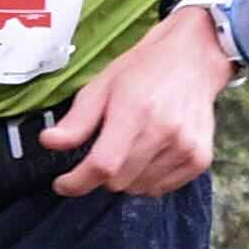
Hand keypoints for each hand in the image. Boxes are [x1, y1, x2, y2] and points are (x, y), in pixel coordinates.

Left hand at [46, 5, 227, 196]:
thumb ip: (77, 119)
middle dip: (101, 174)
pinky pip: (161, 189)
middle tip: (104, 150)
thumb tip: (49, 142)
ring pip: (138, 188)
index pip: (103, 165)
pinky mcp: (199, 159)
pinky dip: (147, 179)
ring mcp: (186, 147)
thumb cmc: (144, 70)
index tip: (63, 183)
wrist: (193, 59)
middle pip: (118, 182)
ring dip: (126, 177)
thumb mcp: (102, 86)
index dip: (77, 181)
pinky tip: (149, 154)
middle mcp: (164, 131)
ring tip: (131, 146)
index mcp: (135, 110)